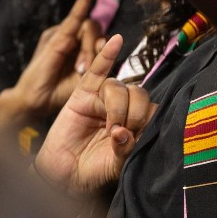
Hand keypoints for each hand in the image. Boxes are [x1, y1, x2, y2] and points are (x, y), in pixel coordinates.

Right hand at [0, 0, 101, 131]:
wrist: (36, 101)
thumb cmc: (61, 91)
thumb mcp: (86, 77)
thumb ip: (97, 58)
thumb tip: (109, 40)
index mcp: (79, 47)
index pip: (98, 34)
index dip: (104, 46)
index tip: (98, 63)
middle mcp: (71, 37)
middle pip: (96, 28)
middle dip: (95, 49)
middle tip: (84, 69)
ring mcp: (62, 33)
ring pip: (89, 26)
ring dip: (89, 48)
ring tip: (79, 68)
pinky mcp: (56, 35)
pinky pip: (75, 14)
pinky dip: (84, 0)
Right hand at [34, 35, 155, 194]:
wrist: (64, 176)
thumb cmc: (93, 171)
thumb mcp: (116, 165)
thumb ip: (126, 149)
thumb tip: (123, 132)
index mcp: (136, 123)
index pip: (152, 109)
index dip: (148, 120)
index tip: (138, 138)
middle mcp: (122, 108)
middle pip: (138, 94)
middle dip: (135, 113)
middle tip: (122, 133)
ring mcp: (102, 99)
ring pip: (118, 87)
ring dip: (118, 106)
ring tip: (110, 128)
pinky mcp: (82, 94)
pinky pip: (97, 70)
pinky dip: (106, 55)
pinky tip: (116, 41)